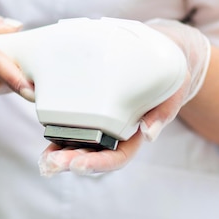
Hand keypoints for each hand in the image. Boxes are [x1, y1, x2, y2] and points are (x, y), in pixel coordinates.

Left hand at [36, 18, 210, 175]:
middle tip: (53, 163)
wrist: (160, 54)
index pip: (116, 157)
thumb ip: (164, 112)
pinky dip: (57, 137)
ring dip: (60, 155)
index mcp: (134, 133)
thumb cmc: (169, 76)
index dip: (98, 163)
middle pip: (93, 155)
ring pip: (79, 145)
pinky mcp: (87, 108)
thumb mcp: (174, 90)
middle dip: (72, 161)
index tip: (78, 165)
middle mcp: (114, 133)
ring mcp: (99, 123)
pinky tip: (44, 142)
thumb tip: (149, 134)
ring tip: (45, 161)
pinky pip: (70, 126)